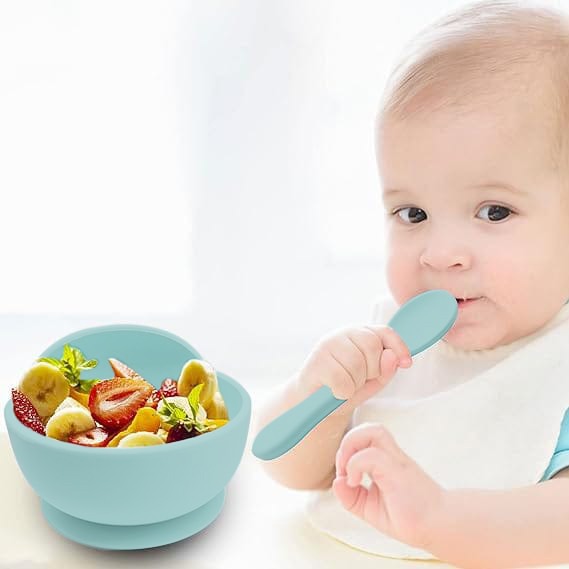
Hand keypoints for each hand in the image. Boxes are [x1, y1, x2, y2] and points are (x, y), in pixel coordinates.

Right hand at [295, 325, 411, 408]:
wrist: (314, 404)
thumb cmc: (346, 387)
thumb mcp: (373, 381)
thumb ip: (386, 370)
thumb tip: (393, 357)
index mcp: (360, 334)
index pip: (385, 332)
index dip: (398, 346)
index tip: (406, 363)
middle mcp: (343, 334)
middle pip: (372, 346)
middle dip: (372, 370)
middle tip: (359, 381)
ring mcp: (327, 345)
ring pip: (356, 362)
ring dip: (355, 383)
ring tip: (346, 386)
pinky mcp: (316, 361)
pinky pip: (341, 378)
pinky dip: (342, 391)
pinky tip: (335, 391)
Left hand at [332, 422, 447, 550]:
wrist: (439, 527)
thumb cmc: (408, 517)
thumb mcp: (370, 508)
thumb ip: (351, 497)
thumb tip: (336, 481)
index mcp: (386, 460)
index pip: (365, 437)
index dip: (346, 450)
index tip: (344, 475)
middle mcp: (392, 456)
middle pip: (370, 427)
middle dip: (348, 441)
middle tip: (343, 467)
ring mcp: (396, 461)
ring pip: (374, 430)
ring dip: (352, 444)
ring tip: (348, 468)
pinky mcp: (398, 471)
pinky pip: (373, 455)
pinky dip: (355, 464)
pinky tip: (355, 482)